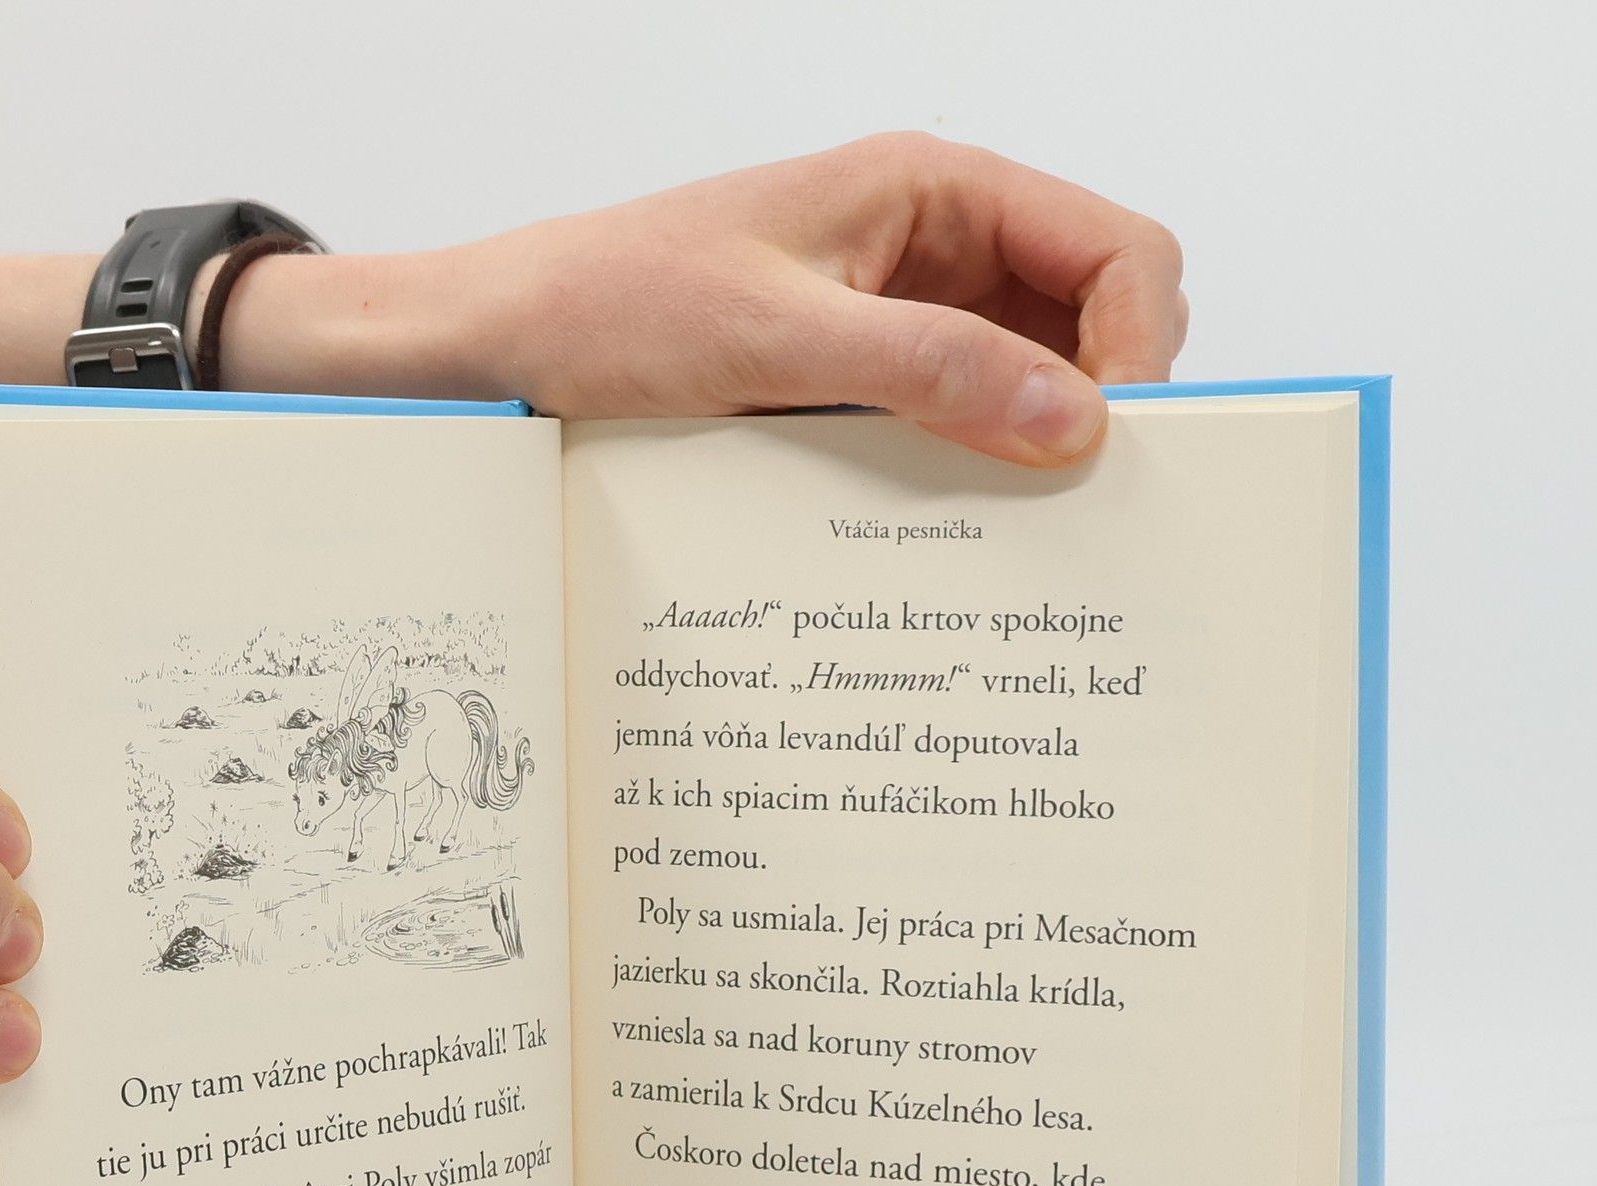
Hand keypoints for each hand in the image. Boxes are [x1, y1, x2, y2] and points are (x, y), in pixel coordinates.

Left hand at [224, 134, 1186, 466]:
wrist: (508, 342)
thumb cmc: (614, 303)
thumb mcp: (776, 340)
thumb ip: (931, 369)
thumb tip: (1074, 419)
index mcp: (933, 188)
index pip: (1116, 249)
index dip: (1143, 347)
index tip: (1117, 449)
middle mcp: (934, 245)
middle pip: (1092, 318)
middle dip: (1105, 404)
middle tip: (1084, 505)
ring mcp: (901, 315)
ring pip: (1031, 380)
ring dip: (1038, 447)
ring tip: (1027, 531)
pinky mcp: (861, 378)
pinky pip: (957, 419)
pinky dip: (975, 469)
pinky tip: (960, 527)